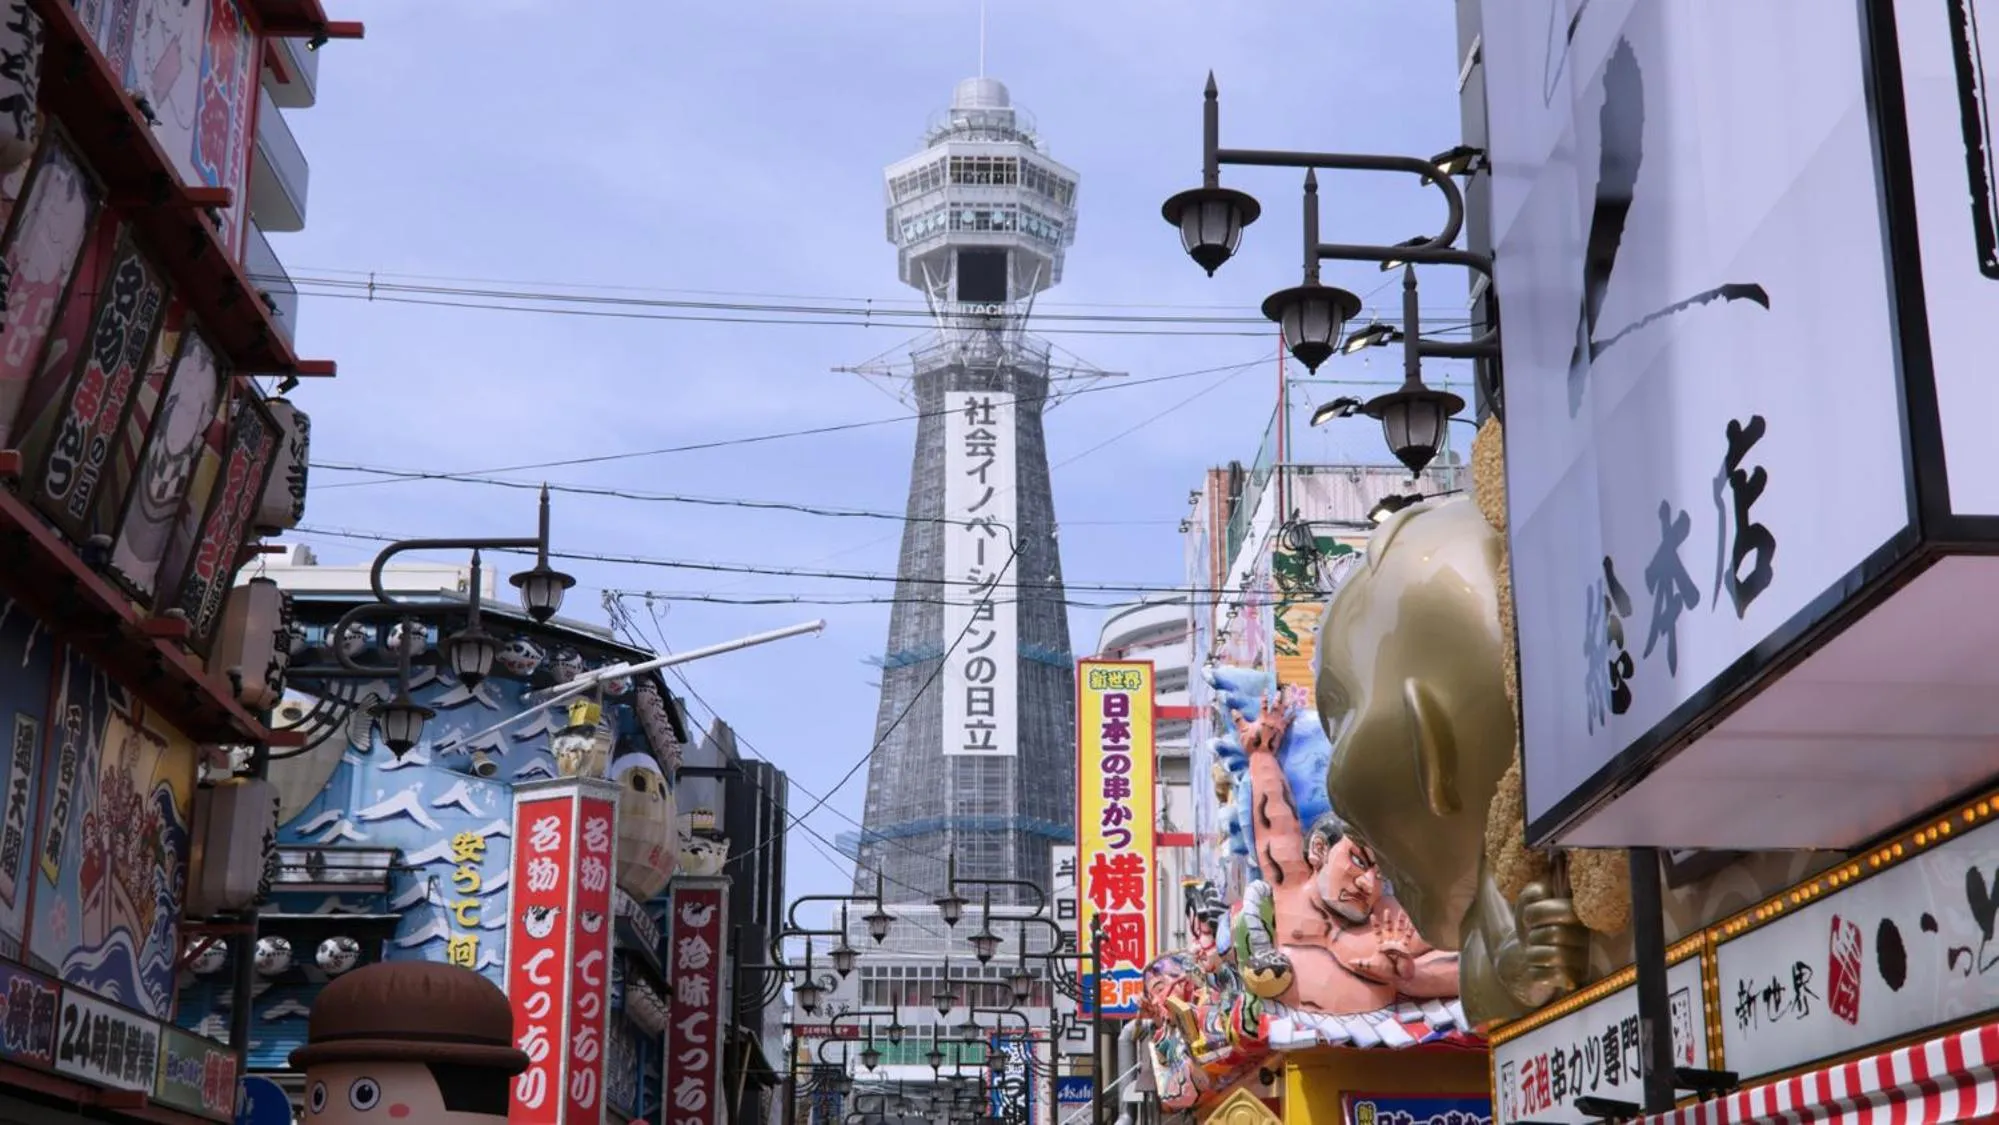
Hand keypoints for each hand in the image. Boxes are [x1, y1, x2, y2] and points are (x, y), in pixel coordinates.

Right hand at [1232, 693, 1293, 757]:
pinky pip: (1289, 722)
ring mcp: (1278, 726)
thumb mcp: (1243, 731)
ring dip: (1287, 705)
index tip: (1266, 689)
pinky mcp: (1283, 732)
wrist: (1263, 754)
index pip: (1263, 705)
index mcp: (1263, 718)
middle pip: (1276, 706)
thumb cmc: (1252, 743)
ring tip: (1291, 698)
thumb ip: (1238, 720)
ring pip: (1284, 712)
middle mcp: (1272, 720)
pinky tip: (1296, 713)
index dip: (1264, 697)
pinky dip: (1292, 717)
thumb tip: (1233, 710)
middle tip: (1281, 691)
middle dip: (1278, 698)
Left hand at [1367, 908, 1421, 979]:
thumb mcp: (1372, 966)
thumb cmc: (1385, 971)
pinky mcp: (1405, 948)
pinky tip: (1413, 924)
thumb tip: (1348, 962)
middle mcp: (1390, 942)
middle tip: (1387, 910)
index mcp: (1381, 945)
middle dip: (1388, 919)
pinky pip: (1407, 937)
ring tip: (1403, 912)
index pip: (1378, 932)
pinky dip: (1410, 931)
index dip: (1376, 924)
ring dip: (1401, 922)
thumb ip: (1361, 963)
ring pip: (1399, 930)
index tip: (1373, 915)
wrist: (1398, 977)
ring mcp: (1398, 944)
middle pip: (1388, 928)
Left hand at [1507, 880, 1589, 1005]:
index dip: (1535, 913)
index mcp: (1581, 915)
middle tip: (1533, 938)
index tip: (1530, 918)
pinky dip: (1535, 972)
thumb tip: (1545, 893)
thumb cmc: (1531, 925)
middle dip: (1534, 935)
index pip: (1563, 911)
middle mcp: (1588, 939)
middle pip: (1556, 934)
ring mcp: (1582, 963)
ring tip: (1535, 952)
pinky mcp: (1573, 982)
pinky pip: (1549, 976)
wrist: (1524, 955)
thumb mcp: (1529, 902)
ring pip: (1553, 956)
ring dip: (1533, 954)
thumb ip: (1535, 891)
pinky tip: (1538, 968)